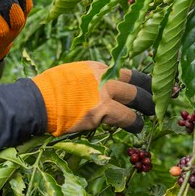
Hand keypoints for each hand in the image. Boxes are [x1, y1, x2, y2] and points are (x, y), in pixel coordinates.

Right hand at [31, 61, 153, 134]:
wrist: (37, 102)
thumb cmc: (48, 91)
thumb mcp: (72, 76)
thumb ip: (90, 80)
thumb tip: (100, 88)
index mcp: (96, 67)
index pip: (126, 72)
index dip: (140, 81)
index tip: (147, 87)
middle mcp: (104, 76)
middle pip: (137, 82)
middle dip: (150, 93)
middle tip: (158, 101)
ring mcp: (104, 93)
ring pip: (137, 99)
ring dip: (147, 109)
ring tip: (151, 116)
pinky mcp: (102, 112)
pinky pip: (128, 118)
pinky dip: (135, 124)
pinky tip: (137, 128)